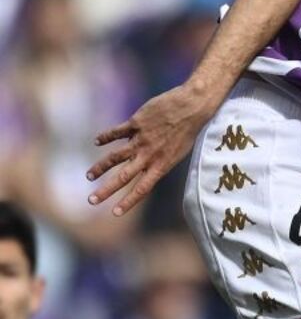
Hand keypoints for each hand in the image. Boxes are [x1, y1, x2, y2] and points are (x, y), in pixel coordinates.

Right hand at [88, 84, 212, 216]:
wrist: (192, 106)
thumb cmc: (189, 129)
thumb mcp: (178, 152)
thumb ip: (160, 161)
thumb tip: (146, 166)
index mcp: (161, 165)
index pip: (142, 189)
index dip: (128, 202)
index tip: (115, 213)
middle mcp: (149, 155)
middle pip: (123, 177)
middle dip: (106, 190)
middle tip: (91, 200)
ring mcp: (141, 139)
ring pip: (115, 157)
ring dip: (100, 167)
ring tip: (89, 175)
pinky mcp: (136, 123)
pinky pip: (117, 132)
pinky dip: (106, 137)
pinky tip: (97, 141)